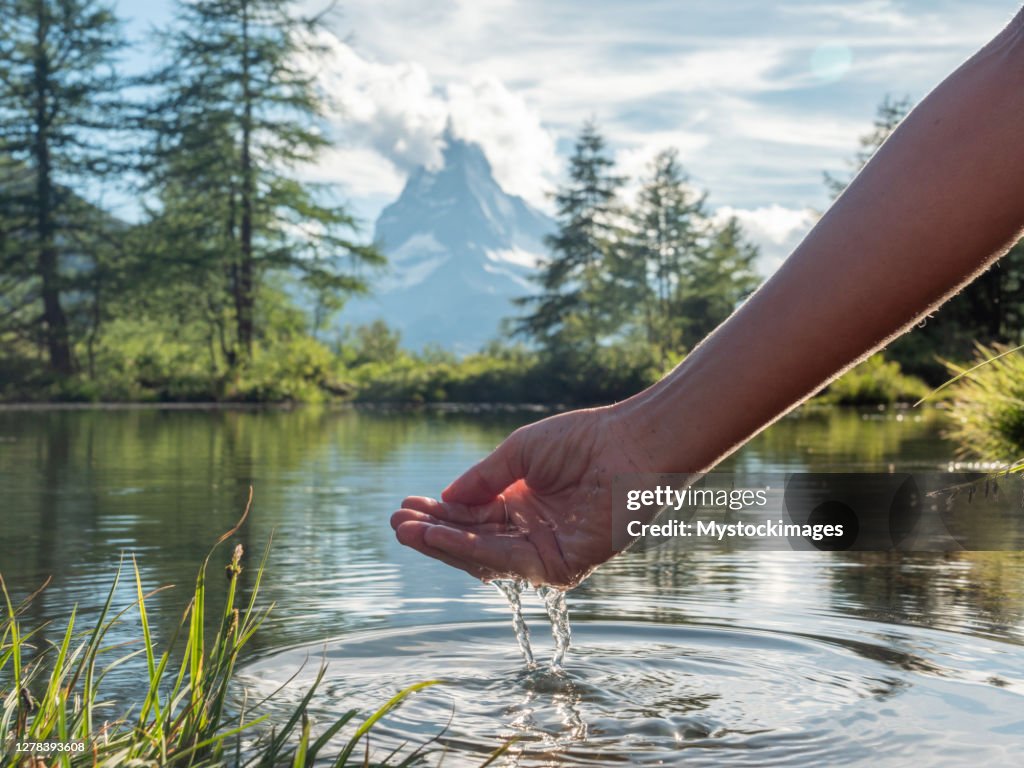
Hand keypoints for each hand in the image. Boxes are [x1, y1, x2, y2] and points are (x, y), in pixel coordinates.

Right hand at [390, 406, 645, 588]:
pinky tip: (441, 536)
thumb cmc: (582, 440)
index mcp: (522, 504)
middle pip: (473, 541)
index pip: (471, 518)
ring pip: (486, 555)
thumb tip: (444, 501)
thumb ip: (482, 480)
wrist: (630, 443)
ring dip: (445, 545)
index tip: (404, 508)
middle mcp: (531, 531)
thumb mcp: (518, 455)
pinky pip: (512, 561)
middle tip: (396, 524)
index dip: (438, 516)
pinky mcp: (564, 564)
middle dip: (434, 534)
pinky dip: (474, 550)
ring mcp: (547, 549)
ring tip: (409, 530)